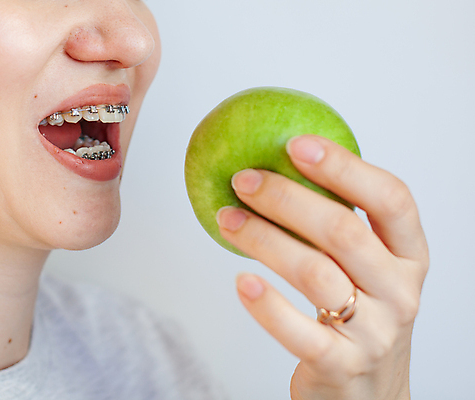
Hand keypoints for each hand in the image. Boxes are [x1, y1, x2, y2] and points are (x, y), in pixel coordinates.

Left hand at [216, 135, 428, 399]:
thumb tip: (278, 162)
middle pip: (343, 232)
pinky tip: (242, 281)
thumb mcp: (366, 268)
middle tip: (244, 180)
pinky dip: (266, 305)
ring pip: (315, 274)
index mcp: (409, 255)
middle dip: (287, 199)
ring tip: (227, 219)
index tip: (296, 144)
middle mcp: (400, 291)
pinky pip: (299, 331)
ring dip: (264, 240)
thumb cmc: (358, 315)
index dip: (344, 167)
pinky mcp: (341, 365)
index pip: (390, 199)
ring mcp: (374, 332)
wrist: (369, 395)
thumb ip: (339, 224)